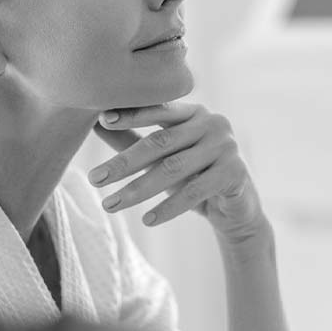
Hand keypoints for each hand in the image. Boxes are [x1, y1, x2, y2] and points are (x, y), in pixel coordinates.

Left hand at [89, 102, 265, 240]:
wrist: (237, 208)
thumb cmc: (195, 176)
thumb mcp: (164, 158)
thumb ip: (133, 139)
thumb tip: (95, 123)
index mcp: (194, 112)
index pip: (158, 110)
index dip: (130, 115)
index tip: (102, 121)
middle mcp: (212, 123)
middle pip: (160, 142)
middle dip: (124, 163)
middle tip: (94, 178)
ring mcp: (226, 146)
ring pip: (173, 169)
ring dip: (138, 190)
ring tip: (110, 205)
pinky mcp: (235, 172)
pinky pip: (195, 191)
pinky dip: (168, 207)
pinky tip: (147, 220)